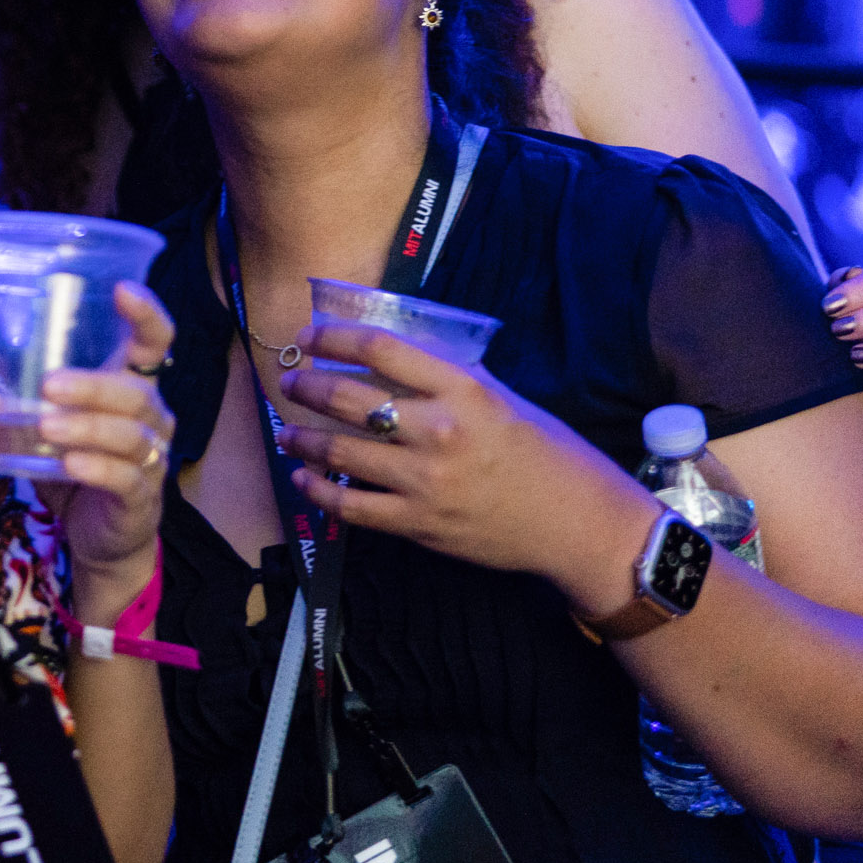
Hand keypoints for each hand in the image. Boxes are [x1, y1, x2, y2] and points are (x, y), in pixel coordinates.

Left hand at [0, 284, 174, 616]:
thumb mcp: (32, 430)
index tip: (123, 290)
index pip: (154, 341)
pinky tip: (71, 466)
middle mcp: (151, 416)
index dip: (146, 313)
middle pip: (137, 391)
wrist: (101, 537)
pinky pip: (127, 477)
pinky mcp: (142, 497)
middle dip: (94, 386)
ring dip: (88, 427)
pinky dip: (98, 469)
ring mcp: (151, 458)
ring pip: (132, 435)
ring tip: (46, 427)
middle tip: (48, 386)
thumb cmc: (74, 464)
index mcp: (130, 385)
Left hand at [273, 322, 655, 618]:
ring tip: (287, 432)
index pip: (380, 349)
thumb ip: (446, 376)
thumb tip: (390, 356)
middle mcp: (438, 430)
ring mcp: (426, 481)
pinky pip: (352, 507)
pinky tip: (305, 480)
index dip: (333, 338)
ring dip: (302, 439)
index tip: (309, 337)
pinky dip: (319, 491)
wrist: (575, 522)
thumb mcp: (499, 396)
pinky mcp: (419, 525)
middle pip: (349, 399)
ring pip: (340, 453)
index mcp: (462, 388)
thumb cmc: (543, 451)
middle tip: (290, 382)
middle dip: (307, 387)